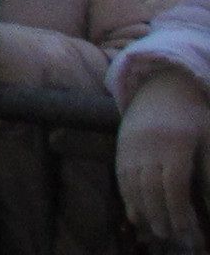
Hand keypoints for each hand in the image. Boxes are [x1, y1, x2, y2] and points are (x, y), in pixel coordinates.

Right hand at [124, 63, 209, 249]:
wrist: (161, 84)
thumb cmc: (193, 115)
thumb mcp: (209, 138)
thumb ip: (209, 171)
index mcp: (175, 143)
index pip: (174, 184)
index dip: (179, 210)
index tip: (186, 230)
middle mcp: (149, 145)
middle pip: (151, 187)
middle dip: (160, 215)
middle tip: (169, 235)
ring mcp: (131, 145)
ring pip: (133, 183)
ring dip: (143, 210)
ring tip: (153, 229)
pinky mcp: (121, 146)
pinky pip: (121, 175)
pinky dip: (127, 197)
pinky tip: (135, 214)